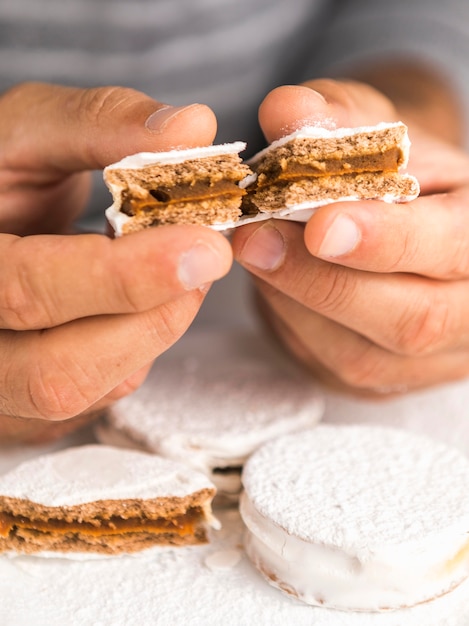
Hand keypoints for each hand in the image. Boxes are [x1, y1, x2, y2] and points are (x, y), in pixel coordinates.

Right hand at [0, 83, 231, 442]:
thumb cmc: (0, 175)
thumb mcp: (30, 131)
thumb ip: (103, 123)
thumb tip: (194, 129)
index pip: (26, 289)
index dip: (123, 277)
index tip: (203, 248)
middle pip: (56, 373)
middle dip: (151, 320)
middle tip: (205, 262)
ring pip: (80, 394)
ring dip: (151, 334)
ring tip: (178, 273)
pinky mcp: (25, 404)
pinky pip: (94, 398)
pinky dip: (135, 349)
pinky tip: (144, 303)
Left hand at [232, 79, 468, 395]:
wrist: (405, 222)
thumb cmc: (397, 171)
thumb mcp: (377, 128)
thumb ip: (336, 118)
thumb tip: (284, 110)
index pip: (455, 247)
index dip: (388, 241)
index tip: (320, 225)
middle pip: (413, 319)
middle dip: (323, 281)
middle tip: (254, 239)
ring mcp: (433, 359)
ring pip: (363, 356)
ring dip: (296, 303)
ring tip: (258, 250)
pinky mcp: (387, 381)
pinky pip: (332, 366)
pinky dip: (291, 324)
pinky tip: (275, 284)